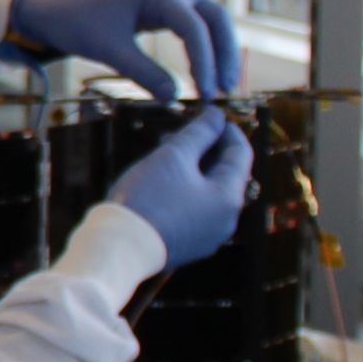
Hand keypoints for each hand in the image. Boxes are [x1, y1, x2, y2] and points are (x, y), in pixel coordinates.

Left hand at [0, 0, 239, 100]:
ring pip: (206, 19)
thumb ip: (143, 73)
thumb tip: (175, 97)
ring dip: (217, 48)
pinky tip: (201, 70)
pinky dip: (201, 45)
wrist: (46, 3)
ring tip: (221, 83)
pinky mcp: (156, 8)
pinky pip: (190, 25)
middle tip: (227, 88)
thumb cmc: (73, 20)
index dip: (206, 63)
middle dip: (224, 52)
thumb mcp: (108, 50)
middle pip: (214, 17)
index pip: (196, 29)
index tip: (208, 94)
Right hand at [107, 109, 253, 268]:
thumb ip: (199, 132)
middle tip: (183, 130)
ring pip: (208, 193)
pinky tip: (163, 180)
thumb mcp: (174, 156)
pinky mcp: (188, 245)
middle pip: (225, 175)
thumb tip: (217, 115)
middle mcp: (226, 220)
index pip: (241, 154)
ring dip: (194, 169)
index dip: (227, 130)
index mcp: (229, 198)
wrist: (121, 246)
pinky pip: (195, 211)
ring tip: (167, 152)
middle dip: (206, 149)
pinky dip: (186, 190)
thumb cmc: (148, 198)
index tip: (211, 115)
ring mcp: (208, 236)